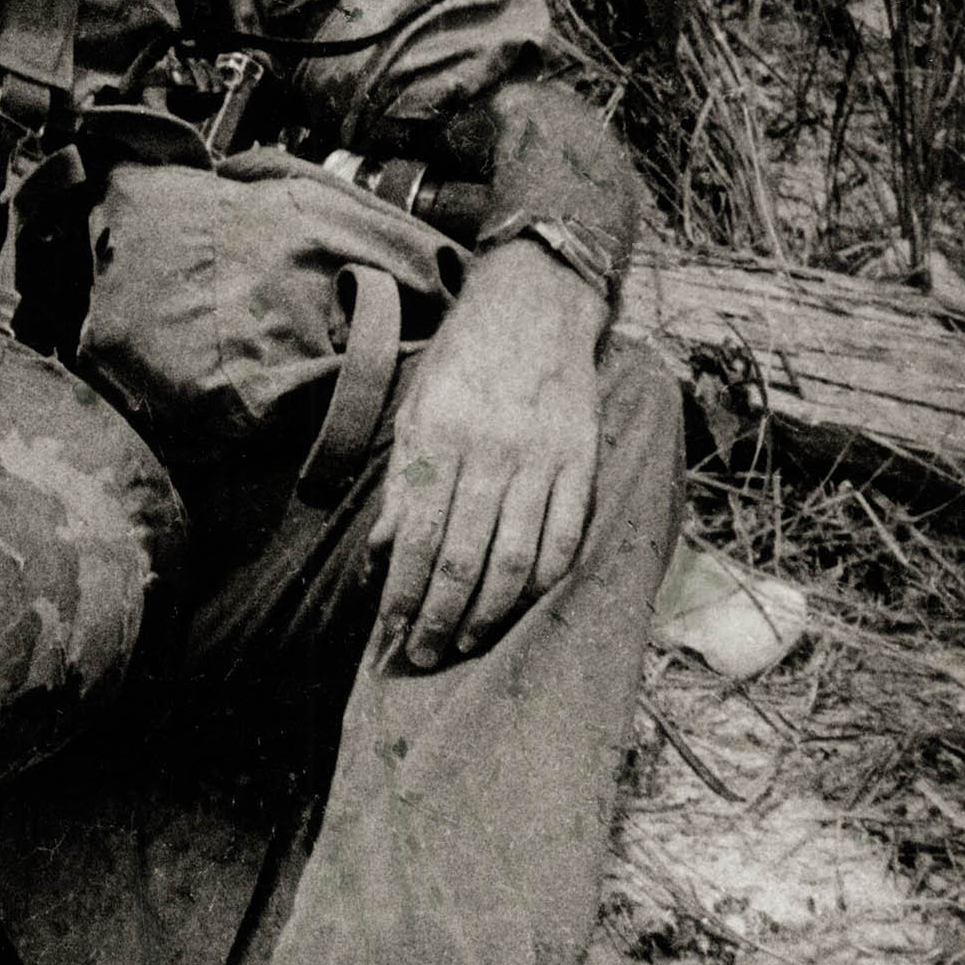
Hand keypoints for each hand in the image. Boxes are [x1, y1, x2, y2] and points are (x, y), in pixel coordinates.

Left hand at [369, 241, 606, 668]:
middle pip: (463, 560)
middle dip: (437, 619)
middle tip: (419, 658)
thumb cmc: (463, 364)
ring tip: (462, 646)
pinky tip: (518, 609)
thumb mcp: (415, 410)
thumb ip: (402, 485)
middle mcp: (490, 455)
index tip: (386, 634)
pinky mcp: (581, 464)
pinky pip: (565, 540)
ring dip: (486, 615)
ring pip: (514, 561)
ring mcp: (542, 461)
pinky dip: (540, 584)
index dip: (401, 596)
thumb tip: (382, 555)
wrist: (535, 307)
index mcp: (440, 441)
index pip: (417, 540)